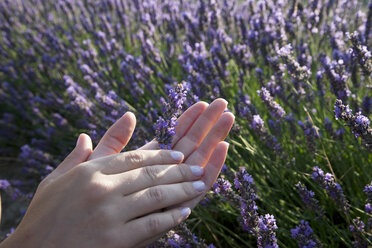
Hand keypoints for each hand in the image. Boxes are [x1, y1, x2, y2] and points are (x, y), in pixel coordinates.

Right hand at [0, 150, 206, 247]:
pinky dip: (172, 216)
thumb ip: (77, 156)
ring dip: (183, 189)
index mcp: (90, 171)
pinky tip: (185, 210)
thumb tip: (86, 134)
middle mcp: (102, 189)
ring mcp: (110, 215)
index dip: (161, 153)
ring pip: (156, 195)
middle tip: (198, 166)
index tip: (180, 152)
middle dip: (179, 169)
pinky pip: (152, 224)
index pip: (134, 157)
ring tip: (200, 183)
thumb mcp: (57, 180)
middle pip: (151, 173)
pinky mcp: (116, 240)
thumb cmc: (44, 216)